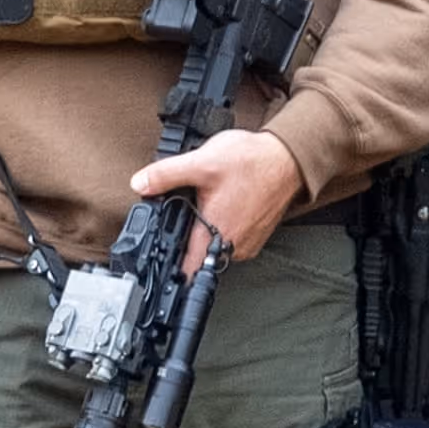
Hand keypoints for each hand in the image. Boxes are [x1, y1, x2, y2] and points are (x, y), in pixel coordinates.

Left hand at [131, 126, 304, 266]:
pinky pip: (232, 237)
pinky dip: (225, 224)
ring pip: (215, 244)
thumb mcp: (201, 163)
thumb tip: (140, 184)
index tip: (159, 263)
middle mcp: (233, 246)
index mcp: (214, 235)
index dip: (169, 268)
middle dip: (187, 234)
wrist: (289, 158)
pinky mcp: (257, 236)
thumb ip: (166, 175)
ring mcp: (247, 243)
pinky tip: (226, 202)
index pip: (186, 270)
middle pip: (197, 253)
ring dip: (207, 228)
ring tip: (210, 201)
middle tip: (187, 210)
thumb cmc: (252, 162)